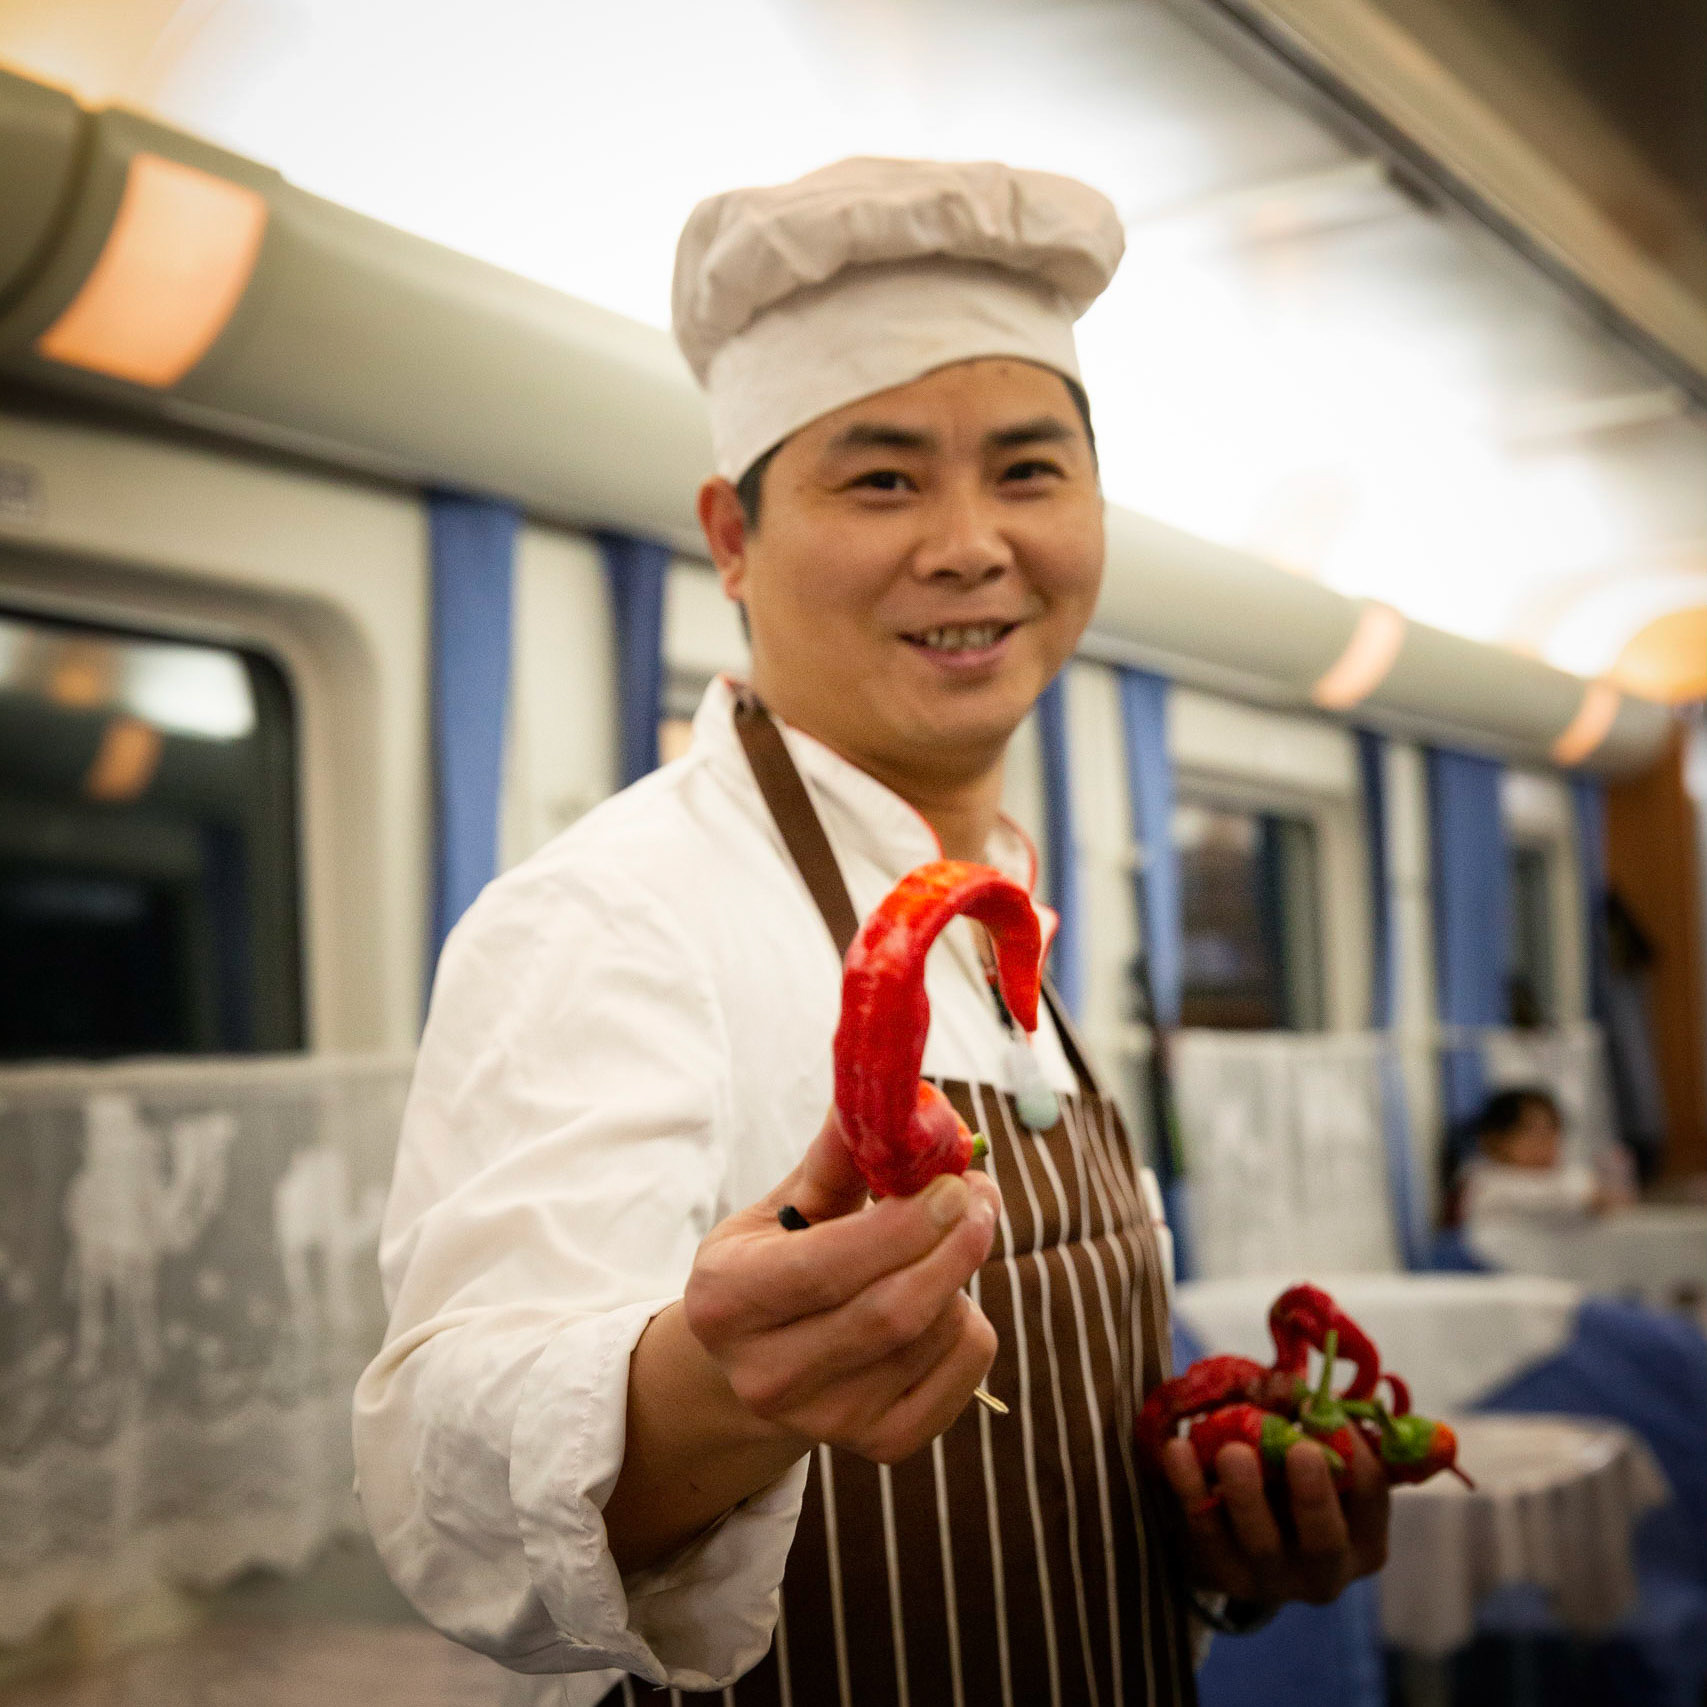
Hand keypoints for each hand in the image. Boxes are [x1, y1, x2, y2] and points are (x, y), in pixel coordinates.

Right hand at [683, 1108, 1002, 1464]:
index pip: (827, 1267)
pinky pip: (963, 1374)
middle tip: (981, 1196)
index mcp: (728, 1302)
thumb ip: (835, 1157)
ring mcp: (823, 1421)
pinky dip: (972, 1325)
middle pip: (892, 1312)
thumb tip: (889, 1097)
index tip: (954, 1181)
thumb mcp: (784, 1206)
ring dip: (960, 1276)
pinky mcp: (879, 1446)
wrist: (758, 1367)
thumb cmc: (776, 1263)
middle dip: (954, 1244)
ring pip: (935, 1337)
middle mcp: (766, 1375)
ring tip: (945, 1244)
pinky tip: (945, 1302)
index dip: (903, 1224)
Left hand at [1162, 1428, 1390, 1607]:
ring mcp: (1273, 1581)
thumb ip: (1317, 1433)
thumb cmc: (1290, 1484)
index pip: (1371, 1497)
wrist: (1238, 1539)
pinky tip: (1178, 1450)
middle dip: (1313, 1495)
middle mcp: (1326, 1571)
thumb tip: (1303, 1391)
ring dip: (1247, 1496)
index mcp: (1363, 1540)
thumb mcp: (1314, 1463)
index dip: (1356, 1454)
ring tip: (1233, 1452)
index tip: (1326, 1412)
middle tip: (1299, 1450)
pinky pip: (1204, 1534)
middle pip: (1324, 1540)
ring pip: (1261, 1545)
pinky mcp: (1222, 1575)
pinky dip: (1190, 1489)